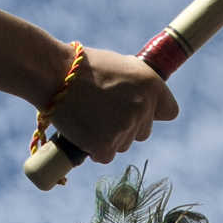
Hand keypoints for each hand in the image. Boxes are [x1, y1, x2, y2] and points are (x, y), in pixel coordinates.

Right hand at [50, 46, 178, 161]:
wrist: (53, 74)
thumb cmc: (82, 67)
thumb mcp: (121, 65)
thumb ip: (138, 84)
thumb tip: (145, 97)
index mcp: (152, 85)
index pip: (169, 112)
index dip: (153, 113)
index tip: (139, 111)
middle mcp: (143, 108)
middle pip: (143, 132)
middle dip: (126, 127)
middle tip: (101, 111)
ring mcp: (125, 128)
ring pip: (124, 145)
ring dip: (109, 137)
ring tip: (88, 115)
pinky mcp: (106, 146)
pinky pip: (105, 156)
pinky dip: (94, 149)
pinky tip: (82, 130)